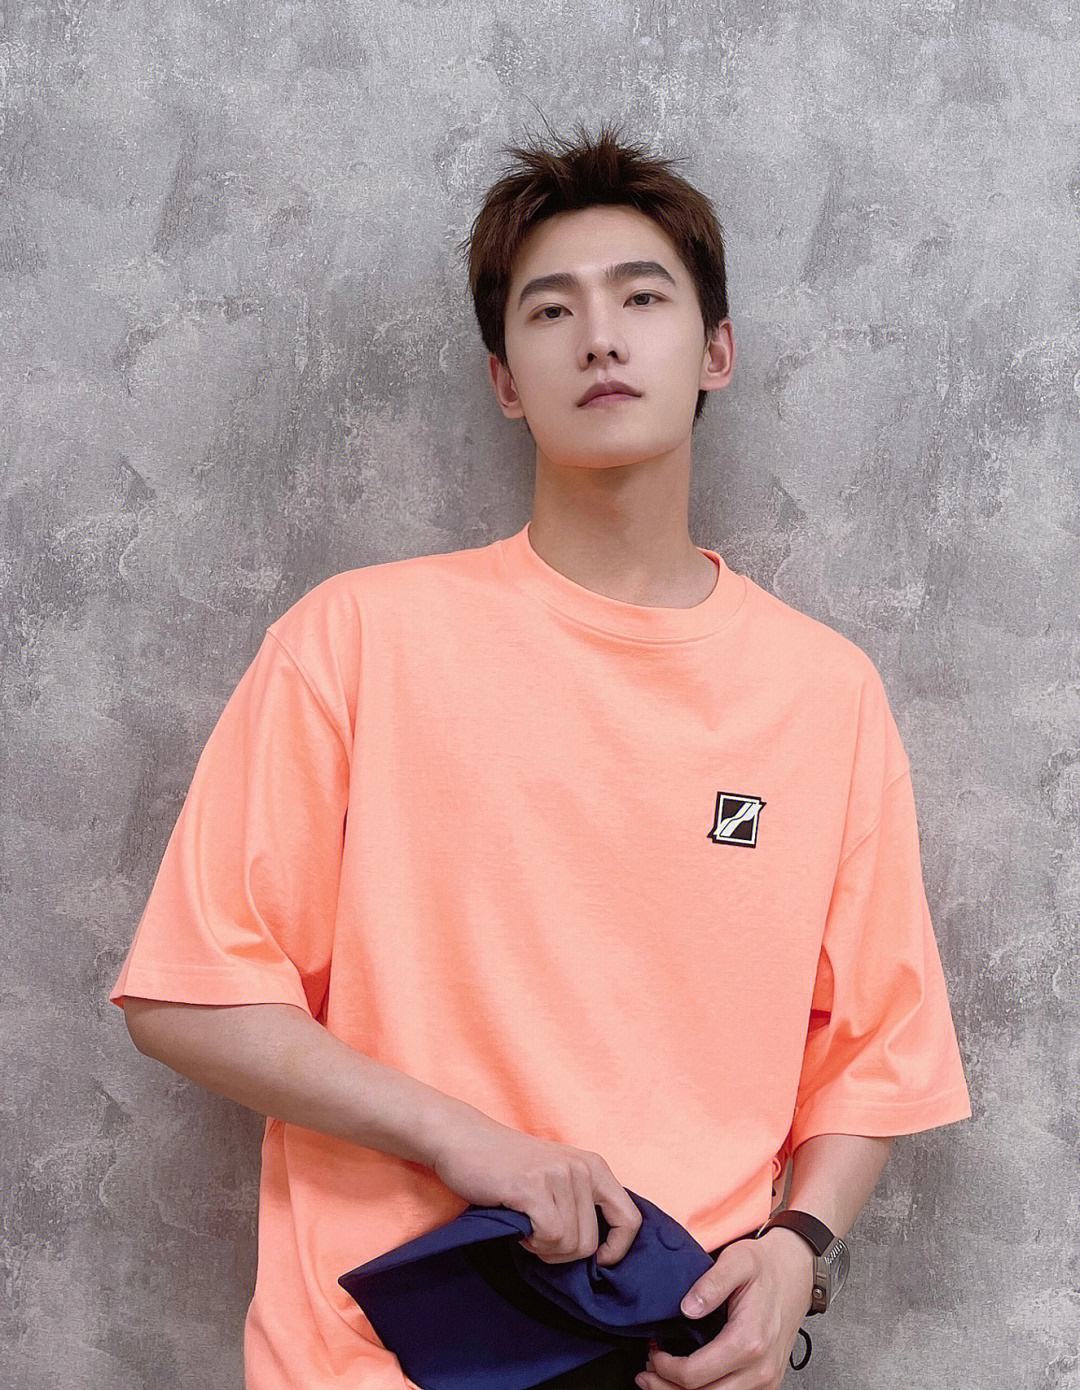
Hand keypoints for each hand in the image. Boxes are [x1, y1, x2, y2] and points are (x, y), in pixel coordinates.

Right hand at [429, 1110, 642, 1265]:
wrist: (462, 1139)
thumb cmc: (507, 1168)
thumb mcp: (557, 1178)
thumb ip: (581, 1203)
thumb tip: (603, 1253)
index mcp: (595, 1166)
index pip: (630, 1220)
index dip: (617, 1250)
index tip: (595, 1260)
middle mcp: (583, 1168)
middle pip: (590, 1245)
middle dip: (561, 1253)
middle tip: (536, 1232)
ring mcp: (559, 1175)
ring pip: (569, 1245)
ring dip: (542, 1247)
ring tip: (525, 1222)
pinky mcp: (534, 1186)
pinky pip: (548, 1237)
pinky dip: (530, 1241)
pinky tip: (517, 1222)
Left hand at [634, 1227, 814, 1388]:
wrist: (796, 1272)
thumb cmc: (765, 1267)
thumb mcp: (737, 1260)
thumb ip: (711, 1283)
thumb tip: (687, 1309)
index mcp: (749, 1341)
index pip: (695, 1375)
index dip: (665, 1368)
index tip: (653, 1349)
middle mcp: (760, 1369)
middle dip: (666, 1388)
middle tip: (647, 1370)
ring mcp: (766, 1381)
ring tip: (660, 1379)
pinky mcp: (767, 1383)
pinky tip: (688, 1382)